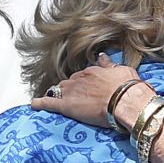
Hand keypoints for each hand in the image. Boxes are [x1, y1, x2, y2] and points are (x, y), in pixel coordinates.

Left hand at [32, 56, 146, 128]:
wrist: (126, 100)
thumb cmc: (129, 87)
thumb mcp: (122, 71)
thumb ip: (110, 65)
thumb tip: (103, 57)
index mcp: (93, 71)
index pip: (84, 75)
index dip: (85, 82)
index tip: (88, 87)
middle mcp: (80, 78)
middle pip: (70, 82)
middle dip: (72, 89)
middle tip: (79, 98)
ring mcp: (72, 91)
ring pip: (60, 90)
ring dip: (60, 94)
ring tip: (60, 100)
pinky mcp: (67, 105)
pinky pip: (49, 103)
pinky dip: (40, 103)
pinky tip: (34, 104)